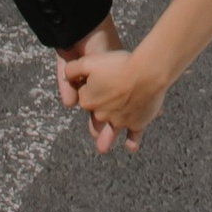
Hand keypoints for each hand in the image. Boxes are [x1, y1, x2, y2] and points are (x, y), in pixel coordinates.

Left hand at [59, 28, 170, 156]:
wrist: (146, 74)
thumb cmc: (118, 65)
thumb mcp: (89, 62)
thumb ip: (73, 69)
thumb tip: (66, 75)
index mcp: (88, 100)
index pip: (84, 96)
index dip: (89, 86)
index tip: (97, 79)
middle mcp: (101, 114)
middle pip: (96, 116)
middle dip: (94, 119)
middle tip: (93, 127)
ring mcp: (119, 121)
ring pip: (110, 133)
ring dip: (105, 140)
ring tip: (102, 148)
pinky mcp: (136, 123)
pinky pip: (133, 135)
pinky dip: (132, 140)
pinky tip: (130, 146)